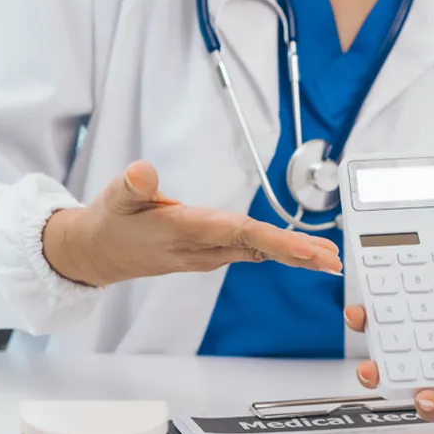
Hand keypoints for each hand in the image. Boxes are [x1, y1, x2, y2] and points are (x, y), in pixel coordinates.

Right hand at [42, 161, 341, 285]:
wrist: (98, 254)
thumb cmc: (110, 221)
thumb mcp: (114, 197)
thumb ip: (131, 186)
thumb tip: (143, 172)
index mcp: (186, 232)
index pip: (239, 234)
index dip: (275, 241)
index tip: (305, 250)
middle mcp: (202, 248)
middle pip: (258, 248)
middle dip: (298, 255)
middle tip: (334, 261)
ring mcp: (207, 255)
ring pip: (259, 252)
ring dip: (295, 256)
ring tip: (330, 258)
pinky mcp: (209, 254)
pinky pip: (251, 252)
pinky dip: (278, 252)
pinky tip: (301, 253)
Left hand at [344, 299, 433, 424]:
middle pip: (433, 402)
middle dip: (428, 403)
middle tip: (427, 395)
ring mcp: (415, 353)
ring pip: (395, 377)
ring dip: (382, 379)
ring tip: (373, 370)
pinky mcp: (392, 328)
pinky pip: (371, 329)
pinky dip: (365, 326)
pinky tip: (360, 314)